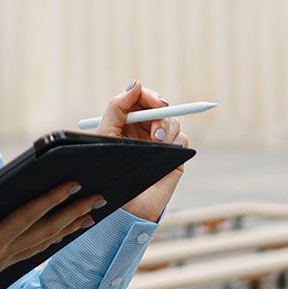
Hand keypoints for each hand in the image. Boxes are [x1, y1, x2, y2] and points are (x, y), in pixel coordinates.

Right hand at [0, 181, 104, 288]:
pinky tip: (65, 231)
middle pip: (45, 229)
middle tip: (97, 196)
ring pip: (46, 240)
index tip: (71, 185)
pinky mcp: (5, 264)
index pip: (26, 218)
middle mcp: (4, 254)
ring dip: (70, 225)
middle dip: (72, 212)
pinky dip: (56, 238)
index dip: (49, 201)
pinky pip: (38, 249)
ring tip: (91, 212)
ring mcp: (7, 260)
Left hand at [87, 81, 189, 221]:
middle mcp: (143, 130)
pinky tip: (165, 153)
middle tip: (157, 123)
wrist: (124, 205)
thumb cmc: (108, 173)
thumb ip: (118, 108)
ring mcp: (160, 143)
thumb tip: (136, 83)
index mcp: (125, 123)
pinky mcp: (173, 155)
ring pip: (172, 121)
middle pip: (160, 106)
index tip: (152, 99)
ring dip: (166, 128)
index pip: (140, 98)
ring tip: (156, 144)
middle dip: (160, 111)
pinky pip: (181, 138)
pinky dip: (175, 142)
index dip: (148, 95)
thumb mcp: (106, 135)